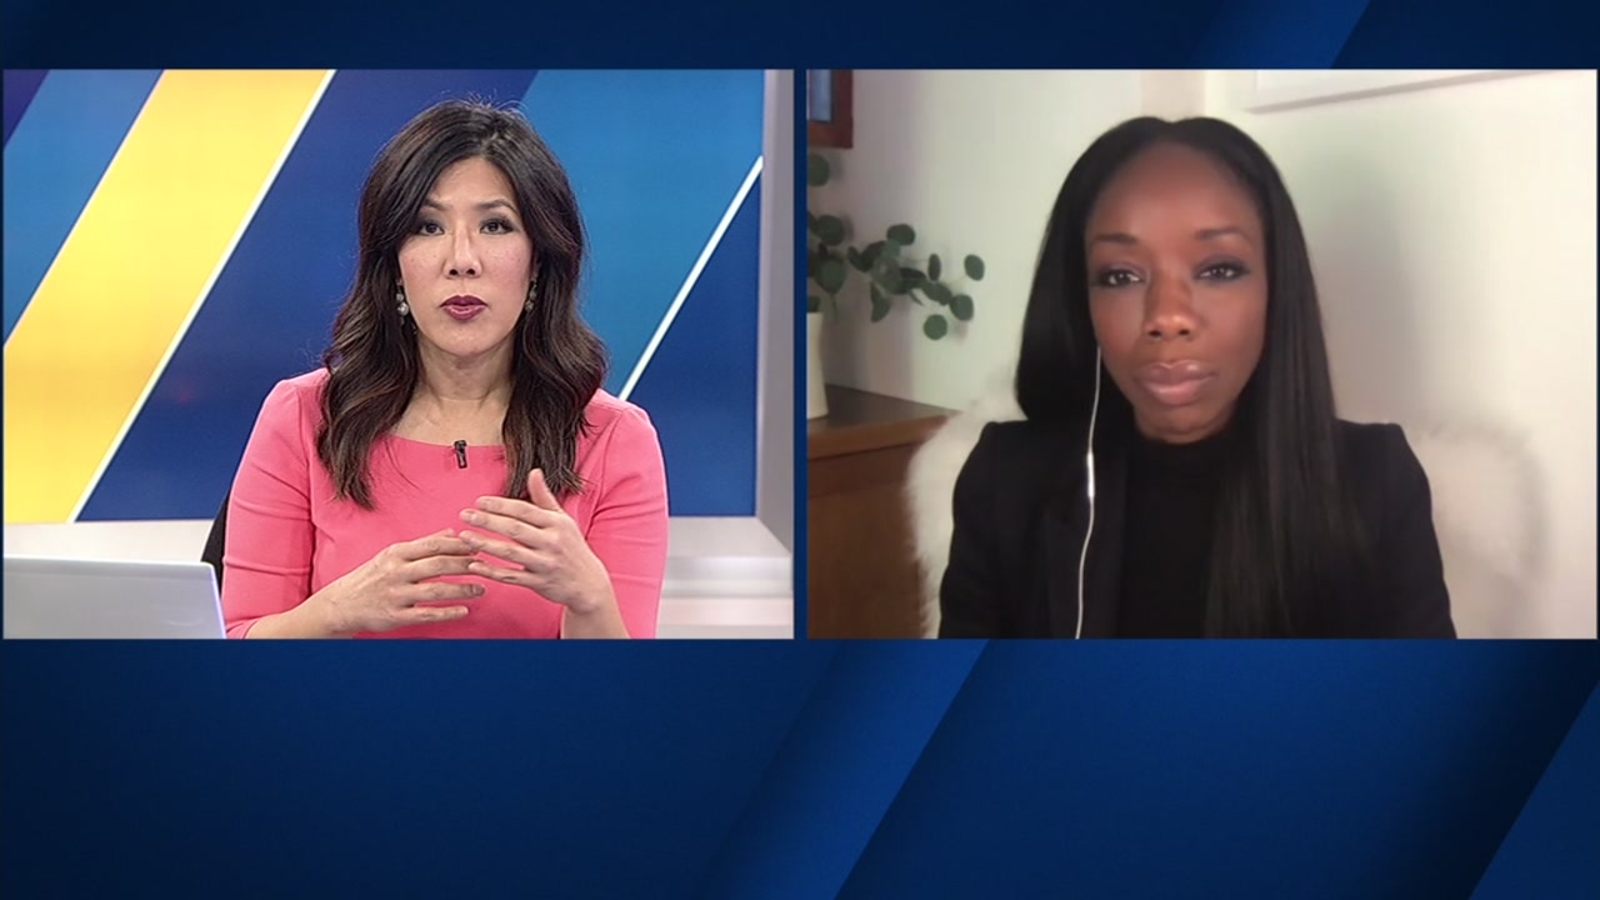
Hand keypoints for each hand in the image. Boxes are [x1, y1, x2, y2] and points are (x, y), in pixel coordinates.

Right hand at [307, 530, 484, 635]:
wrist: (341, 604)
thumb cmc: (372, 577)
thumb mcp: (393, 555)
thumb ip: (425, 544)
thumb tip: (453, 532)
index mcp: (397, 553)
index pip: (434, 545)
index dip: (459, 546)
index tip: (478, 546)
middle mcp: (396, 572)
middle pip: (438, 566)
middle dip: (465, 566)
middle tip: (485, 566)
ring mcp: (396, 595)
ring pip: (435, 591)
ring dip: (462, 590)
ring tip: (481, 589)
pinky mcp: (395, 616)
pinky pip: (426, 615)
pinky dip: (447, 613)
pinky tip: (464, 611)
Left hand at [457, 469, 615, 613]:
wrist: (588, 583)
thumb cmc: (572, 548)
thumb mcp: (563, 520)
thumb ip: (544, 497)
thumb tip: (534, 471)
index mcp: (556, 523)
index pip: (524, 510)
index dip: (500, 505)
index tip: (479, 501)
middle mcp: (552, 542)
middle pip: (514, 529)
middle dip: (487, 521)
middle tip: (464, 515)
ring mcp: (545, 564)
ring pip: (510, 552)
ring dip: (485, 544)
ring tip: (464, 536)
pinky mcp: (539, 583)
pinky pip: (511, 576)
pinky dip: (491, 571)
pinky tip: (474, 565)